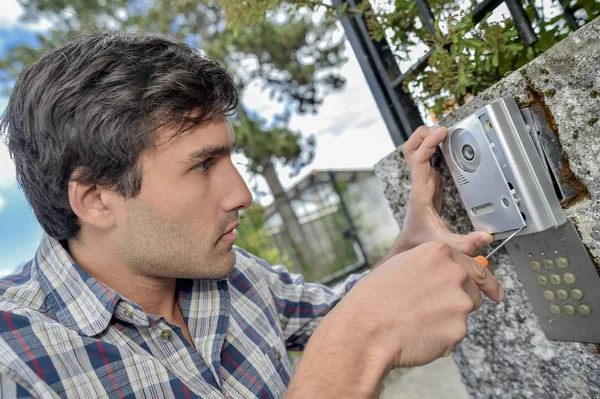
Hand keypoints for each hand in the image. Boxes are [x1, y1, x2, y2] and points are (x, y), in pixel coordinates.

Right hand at [287, 241, 503, 397]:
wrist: (366, 330)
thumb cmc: (373, 300)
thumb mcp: (400, 266)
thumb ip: (429, 267)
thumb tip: (445, 275)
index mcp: (437, 253)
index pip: (472, 265)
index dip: (484, 280)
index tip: (493, 289)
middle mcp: (453, 273)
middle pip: (472, 290)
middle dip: (457, 301)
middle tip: (431, 310)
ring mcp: (459, 301)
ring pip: (464, 313)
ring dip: (448, 319)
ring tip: (417, 321)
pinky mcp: (458, 328)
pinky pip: (455, 334)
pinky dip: (441, 337)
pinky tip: (418, 334)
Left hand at [394, 126, 492, 255]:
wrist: (410, 244)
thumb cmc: (421, 240)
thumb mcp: (444, 243)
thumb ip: (465, 242)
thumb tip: (486, 237)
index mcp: (421, 192)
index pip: (419, 160)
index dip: (429, 143)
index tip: (441, 132)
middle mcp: (419, 183)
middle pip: (411, 149)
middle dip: (422, 134)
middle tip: (440, 128)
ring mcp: (423, 181)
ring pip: (415, 151)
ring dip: (425, 138)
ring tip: (443, 131)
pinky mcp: (429, 183)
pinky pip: (427, 158)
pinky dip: (433, 148)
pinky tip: (446, 144)